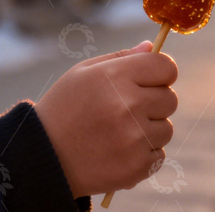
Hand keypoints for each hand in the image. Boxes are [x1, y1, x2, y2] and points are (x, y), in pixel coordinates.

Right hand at [36, 41, 178, 196]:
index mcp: (117, 76)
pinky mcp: (137, 167)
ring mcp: (134, 138)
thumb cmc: (64, 108)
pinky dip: (144, 155)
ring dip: (149, 129)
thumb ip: (121, 57)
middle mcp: (129, 105)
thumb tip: (152, 46)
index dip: (161, 72)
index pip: (166, 67)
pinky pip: (159, 154)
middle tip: (128, 109)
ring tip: (119, 132)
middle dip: (154, 102)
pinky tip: (119, 151)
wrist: (43, 157)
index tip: (151, 80)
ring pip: (166, 128)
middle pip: (170, 98)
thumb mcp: (83, 72)